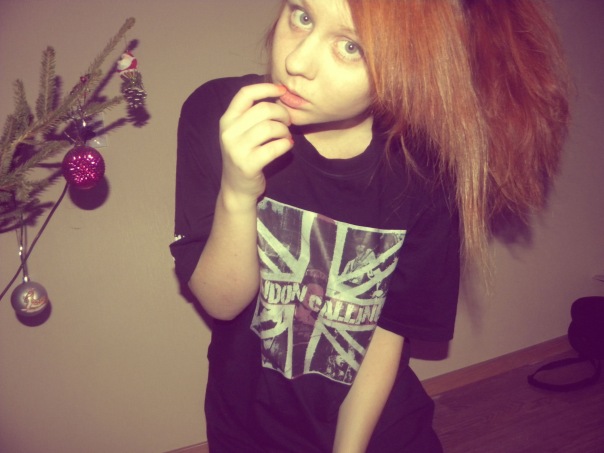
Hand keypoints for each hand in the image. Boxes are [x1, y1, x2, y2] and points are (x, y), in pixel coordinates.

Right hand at [219, 83, 292, 208]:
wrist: (236, 188)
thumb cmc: (244, 155)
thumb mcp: (240, 132)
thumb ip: (252, 115)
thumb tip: (279, 95)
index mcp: (227, 120)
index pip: (245, 94)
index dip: (266, 88)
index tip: (282, 91)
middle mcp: (229, 132)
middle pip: (263, 109)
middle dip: (282, 113)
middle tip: (288, 122)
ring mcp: (236, 149)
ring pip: (270, 128)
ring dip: (284, 131)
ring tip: (286, 136)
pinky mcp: (248, 165)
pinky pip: (274, 148)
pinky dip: (285, 145)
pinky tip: (287, 146)